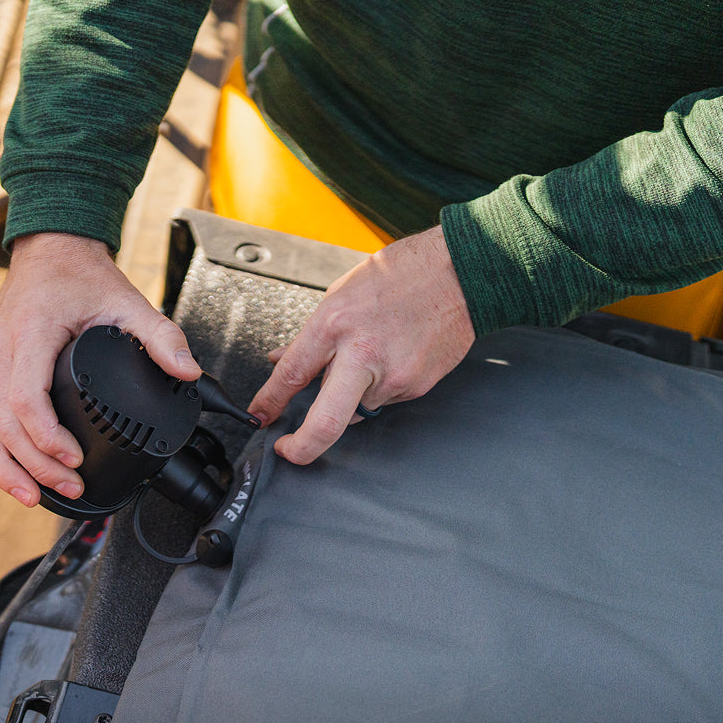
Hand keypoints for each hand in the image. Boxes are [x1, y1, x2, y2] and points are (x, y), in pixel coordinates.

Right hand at [0, 232, 201, 504]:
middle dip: (35, 465)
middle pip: (2, 424)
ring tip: (33, 498)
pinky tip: (15, 477)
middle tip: (70, 487)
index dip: (46, 437)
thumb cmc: (82, 276)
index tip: (75, 458)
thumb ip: (161, 336)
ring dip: (4, 469)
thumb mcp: (129, 300)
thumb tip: (187, 372)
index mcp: (30, 334)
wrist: (51, 249)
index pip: (24, 398)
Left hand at [247, 225, 474, 463]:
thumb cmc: (403, 275)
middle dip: (301, 447)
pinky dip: (378, 386)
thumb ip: (311, 335)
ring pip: (356, 408)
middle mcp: (363, 354)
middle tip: (288, 450)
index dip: (269, 402)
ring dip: (350, 396)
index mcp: (336, 324)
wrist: (462, 272)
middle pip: (325, 423)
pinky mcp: (416, 387)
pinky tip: (391, 357)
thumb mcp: (341, 294)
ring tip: (367, 358)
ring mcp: (394, 375)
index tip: (260, 417)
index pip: (292, 375)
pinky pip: (384, 399)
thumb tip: (282, 360)